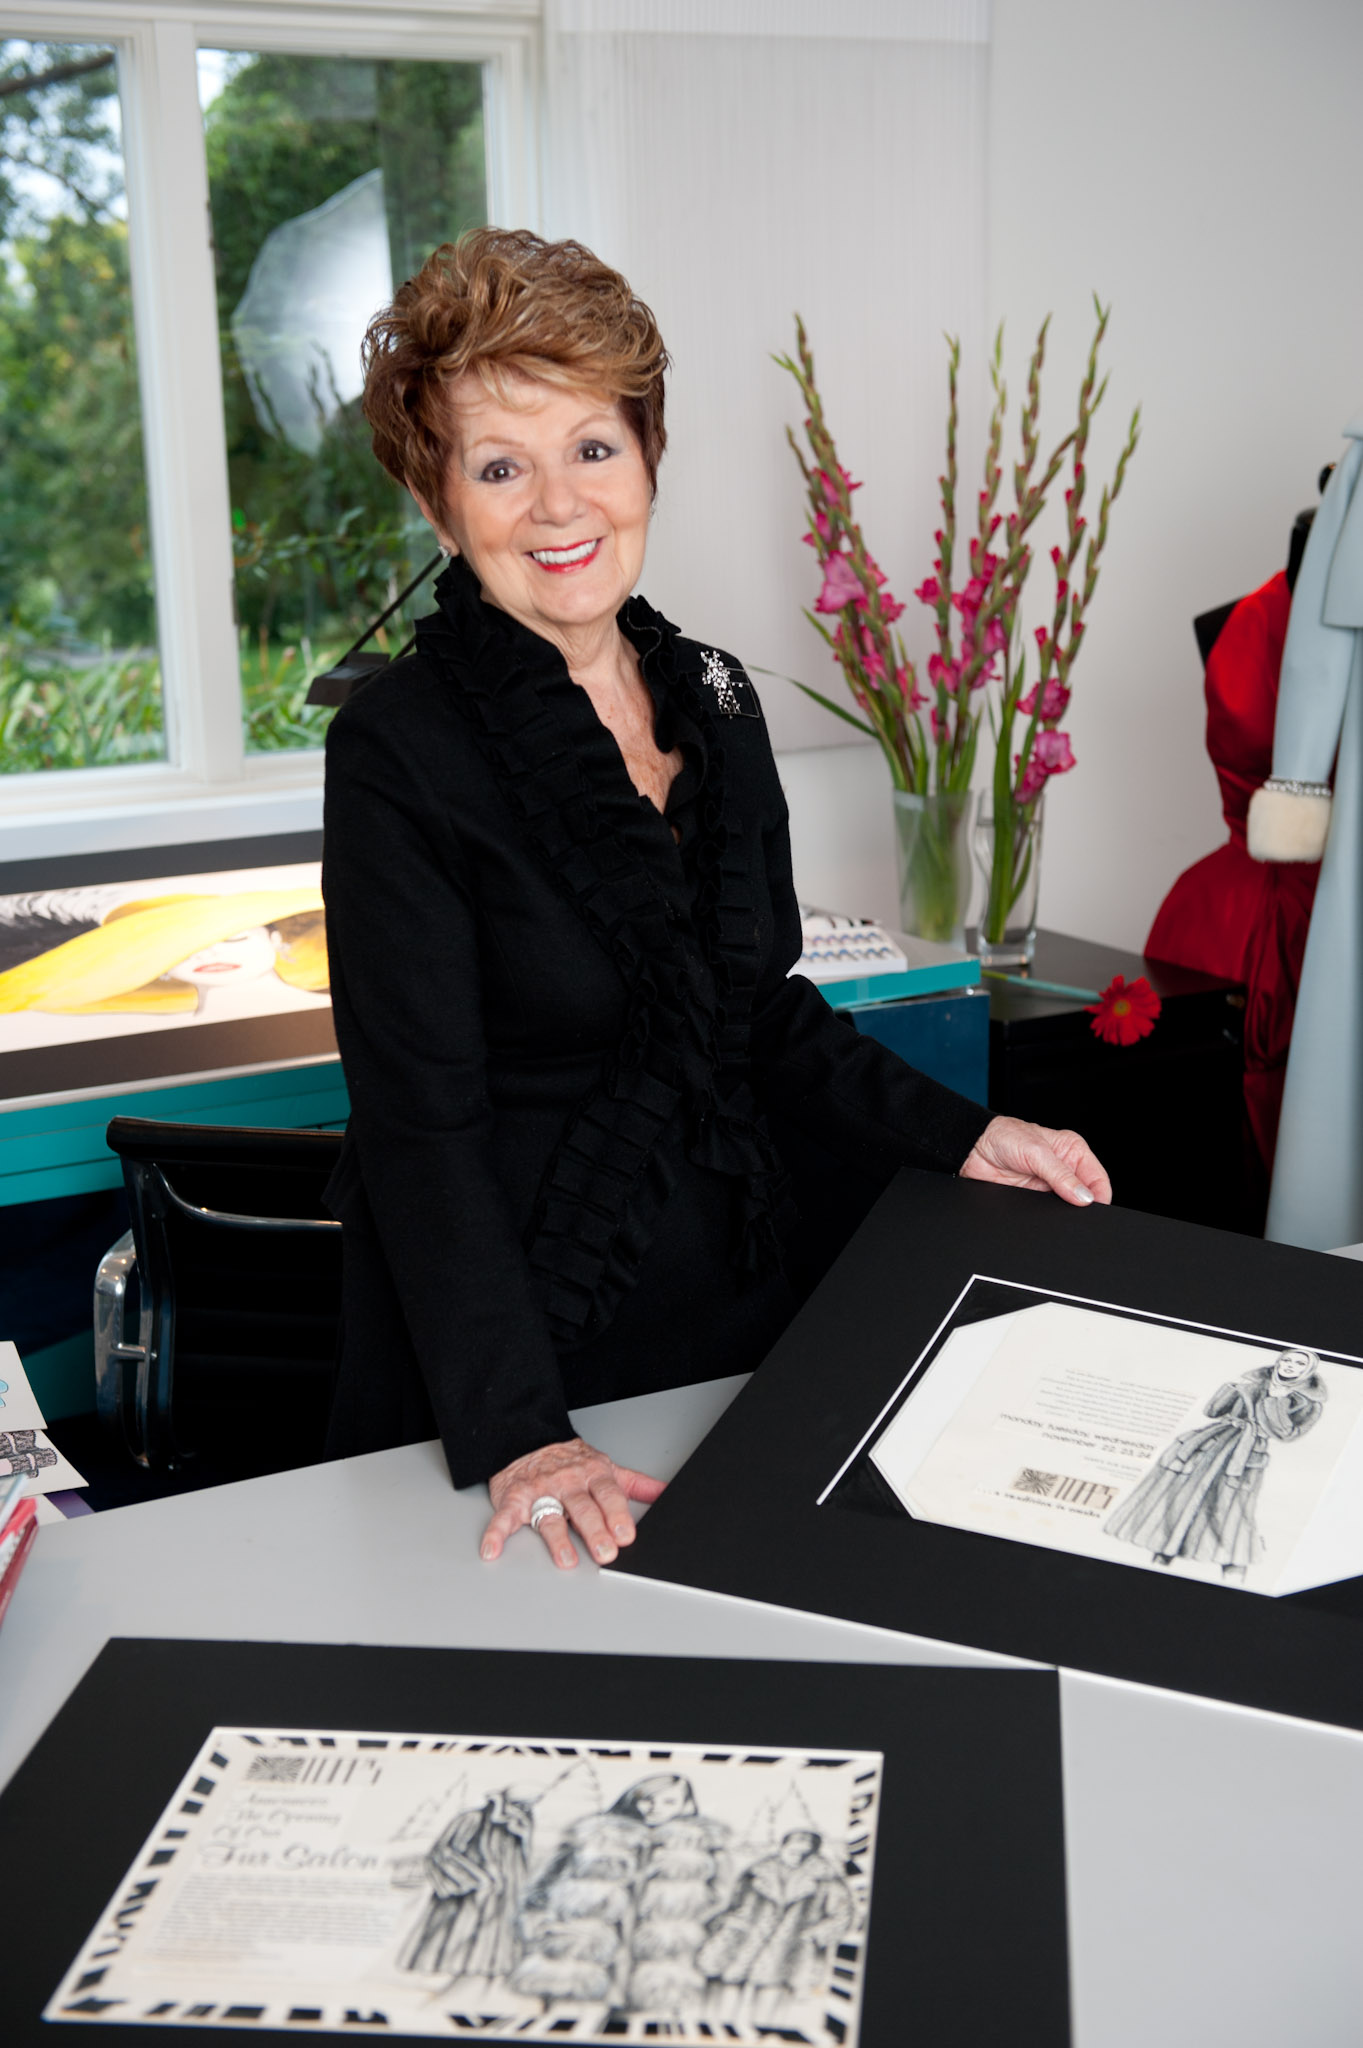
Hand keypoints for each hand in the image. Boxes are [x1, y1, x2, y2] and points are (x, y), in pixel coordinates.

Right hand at [480, 1436, 664, 1570]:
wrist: (526, 1439)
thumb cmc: (569, 1460)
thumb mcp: (607, 1467)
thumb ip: (636, 1484)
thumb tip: (666, 1494)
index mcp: (592, 1474)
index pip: (607, 1494)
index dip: (617, 1514)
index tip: (626, 1534)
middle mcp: (567, 1483)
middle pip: (582, 1508)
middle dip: (595, 1530)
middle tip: (605, 1552)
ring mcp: (539, 1491)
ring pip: (549, 1515)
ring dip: (557, 1539)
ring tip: (566, 1559)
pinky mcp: (513, 1499)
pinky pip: (504, 1516)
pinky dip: (496, 1533)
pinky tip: (493, 1549)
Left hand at [959, 1115, 1111, 1205]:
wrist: (973, 1149)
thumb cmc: (1003, 1136)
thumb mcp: (1037, 1152)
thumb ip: (1061, 1175)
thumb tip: (1084, 1196)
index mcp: (1072, 1150)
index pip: (1098, 1178)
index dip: (1099, 1195)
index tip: (1094, 1207)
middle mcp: (1064, 1168)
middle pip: (1085, 1195)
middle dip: (1083, 1205)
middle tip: (1077, 1212)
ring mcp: (1049, 1185)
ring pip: (1067, 1206)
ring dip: (1064, 1211)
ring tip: (1056, 1210)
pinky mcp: (1033, 1198)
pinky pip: (1047, 1213)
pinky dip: (1049, 1217)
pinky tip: (1044, 1215)